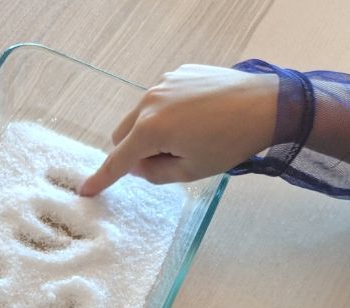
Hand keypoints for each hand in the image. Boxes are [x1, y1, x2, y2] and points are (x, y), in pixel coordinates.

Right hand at [79, 64, 278, 194]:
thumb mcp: (190, 171)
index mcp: (151, 129)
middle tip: (164, 162)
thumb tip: (138, 165)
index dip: (101, 179)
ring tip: (186, 139)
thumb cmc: (229, 143)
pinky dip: (165, 115)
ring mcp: (164, 83)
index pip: (118, 161)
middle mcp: (150, 101)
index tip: (85, 191)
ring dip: (149, 133)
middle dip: (132, 153)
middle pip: (122, 135)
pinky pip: (158, 99)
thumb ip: (155, 173)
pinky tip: (195, 120)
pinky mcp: (178, 74)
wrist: (264, 104)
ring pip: (139, 116)